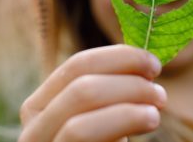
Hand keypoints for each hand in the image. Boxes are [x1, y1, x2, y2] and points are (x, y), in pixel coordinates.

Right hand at [19, 44, 165, 141]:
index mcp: (41, 108)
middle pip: (81, 85)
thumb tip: (143, 58)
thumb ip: (112, 92)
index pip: (77, 65)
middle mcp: (32, 130)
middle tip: (160, 89)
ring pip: (80, 108)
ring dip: (129, 99)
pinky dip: (122, 119)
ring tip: (158, 108)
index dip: (118, 58)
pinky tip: (149, 120)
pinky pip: (82, 134)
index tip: (154, 64)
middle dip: (127, 80)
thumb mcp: (102, 121)